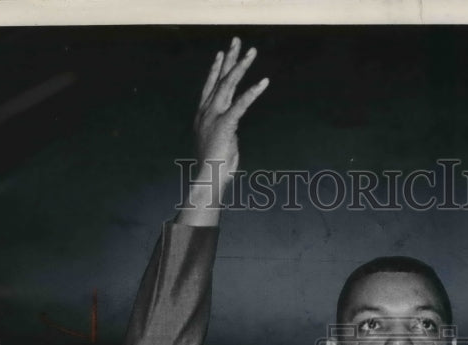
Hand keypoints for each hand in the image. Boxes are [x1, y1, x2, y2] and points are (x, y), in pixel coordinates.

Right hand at [192, 37, 268, 195]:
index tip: (222, 54)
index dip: (216, 69)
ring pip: (228, 85)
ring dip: (241, 67)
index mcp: (203, 116)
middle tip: (238, 41)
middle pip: (219, 79)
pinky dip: (253, 92)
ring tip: (252, 53)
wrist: (209, 180)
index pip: (210, 87)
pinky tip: (264, 82)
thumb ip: (227, 130)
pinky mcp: (224, 125)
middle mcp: (206, 112)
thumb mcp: (222, 143)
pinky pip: (241, 105)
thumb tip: (232, 126)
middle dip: (229, 59)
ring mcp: (213, 117)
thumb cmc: (216, 167)